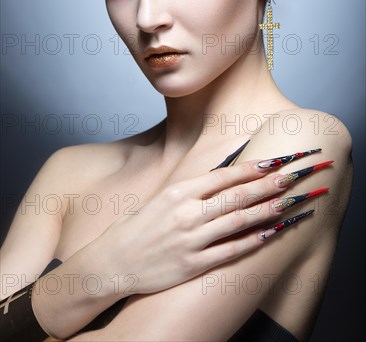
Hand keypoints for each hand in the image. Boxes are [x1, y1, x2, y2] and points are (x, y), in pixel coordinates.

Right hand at [94, 154, 327, 294]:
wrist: (111, 263)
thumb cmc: (134, 228)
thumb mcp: (159, 199)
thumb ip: (190, 190)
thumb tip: (222, 177)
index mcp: (177, 193)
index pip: (222, 176)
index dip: (251, 169)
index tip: (272, 161)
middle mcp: (186, 214)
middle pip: (236, 196)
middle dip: (267, 185)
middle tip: (291, 176)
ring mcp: (190, 241)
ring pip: (238, 222)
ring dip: (267, 211)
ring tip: (288, 202)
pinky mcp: (192, 265)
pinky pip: (230, 252)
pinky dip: (252, 242)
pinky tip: (269, 233)